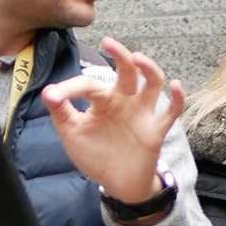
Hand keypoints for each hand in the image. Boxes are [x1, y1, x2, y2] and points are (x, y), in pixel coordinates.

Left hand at [41, 38, 183, 204]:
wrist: (117, 183)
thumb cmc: (95, 154)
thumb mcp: (72, 133)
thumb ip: (61, 112)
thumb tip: (48, 92)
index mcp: (103, 99)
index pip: (88, 84)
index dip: (70, 88)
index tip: (54, 97)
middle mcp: (125, 100)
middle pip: (127, 71)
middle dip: (120, 55)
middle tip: (108, 42)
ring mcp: (142, 113)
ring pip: (152, 83)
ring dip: (148, 68)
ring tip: (137, 58)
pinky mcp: (156, 130)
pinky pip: (171, 112)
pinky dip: (177, 98)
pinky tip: (176, 86)